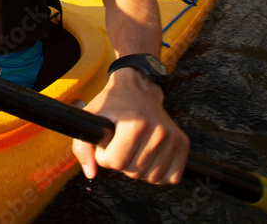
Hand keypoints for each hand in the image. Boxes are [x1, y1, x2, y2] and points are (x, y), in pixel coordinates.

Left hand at [71, 68, 188, 184]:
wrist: (138, 88)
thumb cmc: (113, 103)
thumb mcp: (91, 118)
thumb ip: (83, 147)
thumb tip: (90, 173)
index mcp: (135, 124)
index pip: (115, 162)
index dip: (104, 156)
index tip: (107, 142)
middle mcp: (158, 131)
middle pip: (133, 172)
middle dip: (121, 162)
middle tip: (120, 143)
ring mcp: (173, 138)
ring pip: (151, 178)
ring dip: (139, 168)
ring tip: (134, 148)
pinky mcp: (183, 143)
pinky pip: (171, 177)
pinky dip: (158, 173)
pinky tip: (149, 156)